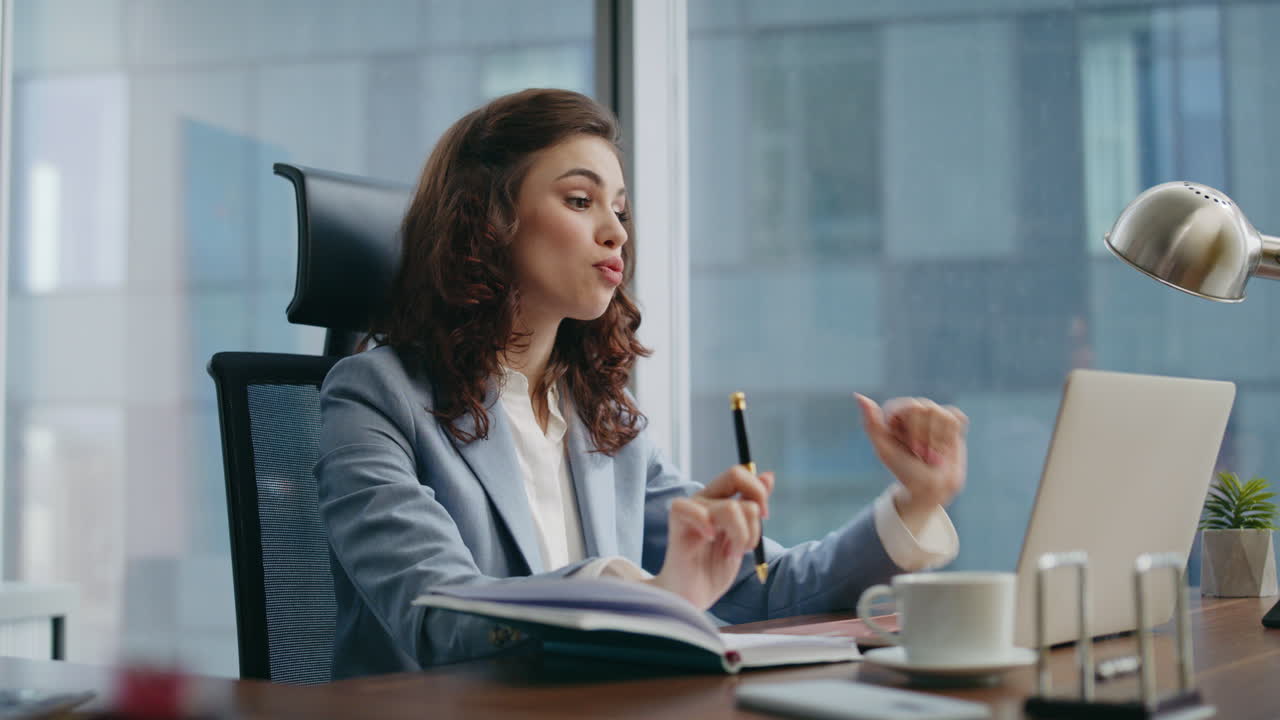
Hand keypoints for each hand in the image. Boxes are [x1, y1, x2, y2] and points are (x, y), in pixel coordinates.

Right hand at [647, 466, 773, 609]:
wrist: (691, 597)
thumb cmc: (713, 570)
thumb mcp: (743, 538)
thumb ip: (753, 507)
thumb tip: (768, 476)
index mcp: (720, 500)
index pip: (741, 474)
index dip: (759, 491)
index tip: (765, 518)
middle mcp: (705, 499)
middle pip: (735, 474)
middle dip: (756, 505)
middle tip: (752, 535)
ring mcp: (691, 510)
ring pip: (731, 507)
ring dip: (741, 536)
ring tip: (732, 554)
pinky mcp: (677, 523)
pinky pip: (692, 509)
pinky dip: (708, 525)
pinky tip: (710, 540)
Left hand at [855, 394, 967, 517]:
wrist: (930, 488)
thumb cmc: (904, 470)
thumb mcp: (885, 450)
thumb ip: (871, 424)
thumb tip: (858, 396)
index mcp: (894, 413)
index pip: (911, 408)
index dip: (914, 432)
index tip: (909, 449)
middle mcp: (912, 409)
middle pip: (927, 409)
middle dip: (926, 437)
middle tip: (920, 453)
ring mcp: (932, 413)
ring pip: (944, 416)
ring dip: (939, 441)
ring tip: (931, 453)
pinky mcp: (951, 420)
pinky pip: (956, 419)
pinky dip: (951, 438)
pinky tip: (943, 447)